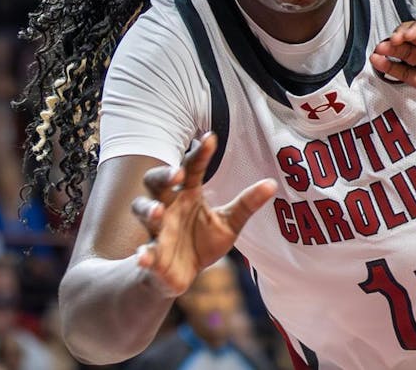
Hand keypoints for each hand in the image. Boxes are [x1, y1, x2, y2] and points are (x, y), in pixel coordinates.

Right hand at [130, 134, 276, 296]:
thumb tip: (273, 183)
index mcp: (188, 195)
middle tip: (176, 174)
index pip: (192, 169)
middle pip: (156, 183)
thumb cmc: (202, 243)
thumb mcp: (229, 223)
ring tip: (158, 211)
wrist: (180, 277)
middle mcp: (169, 207)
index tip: (210, 137)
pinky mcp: (152, 257)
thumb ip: (247, 204)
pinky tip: (143, 256)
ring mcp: (157, 231)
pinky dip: (142, 254)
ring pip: (143, 211)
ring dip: (148, 209)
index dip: (200, 154)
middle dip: (162, 175)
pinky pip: (143, 253)